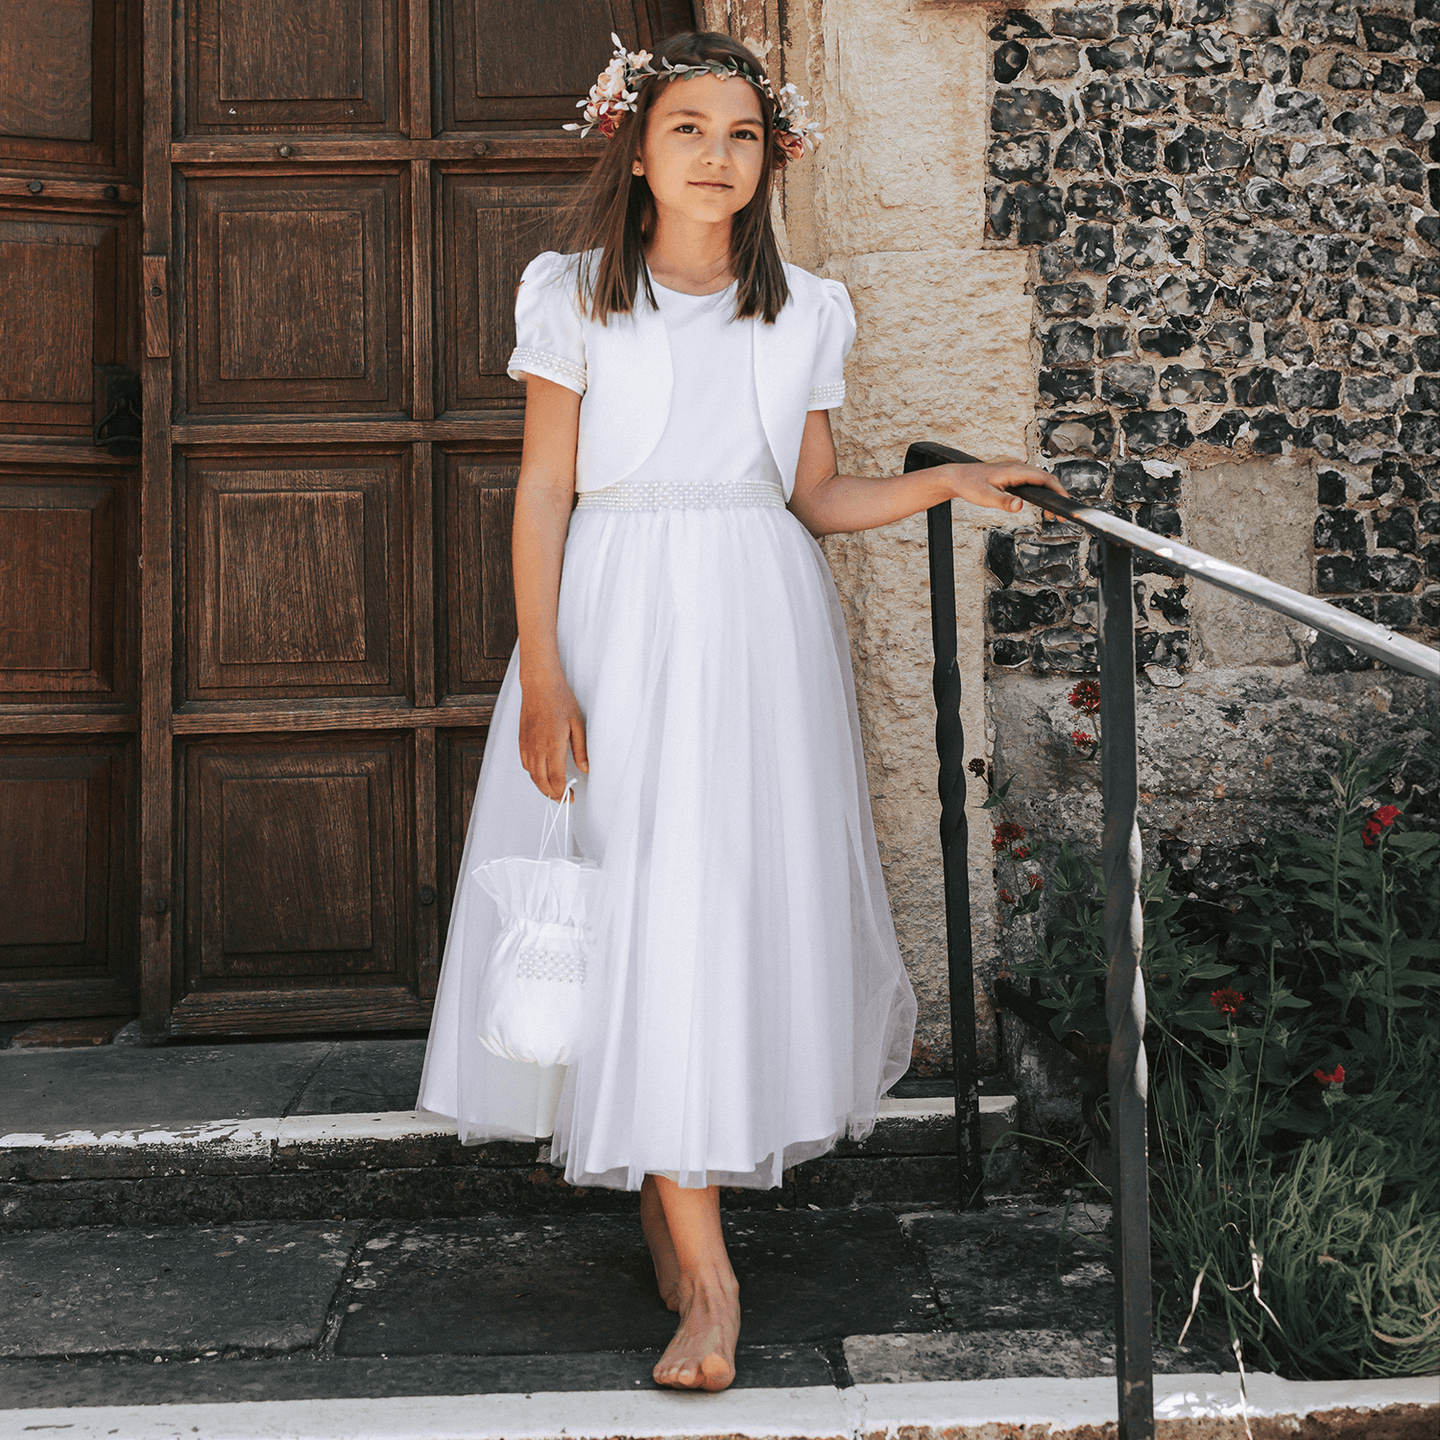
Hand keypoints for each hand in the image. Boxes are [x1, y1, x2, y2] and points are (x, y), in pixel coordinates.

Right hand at [518, 669, 588, 800]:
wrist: (539, 685)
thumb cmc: (560, 700)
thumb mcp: (578, 724)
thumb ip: (581, 749)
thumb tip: (585, 769)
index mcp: (553, 745)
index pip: (556, 779)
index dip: (562, 793)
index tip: (570, 797)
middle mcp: (537, 748)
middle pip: (541, 782)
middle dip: (552, 795)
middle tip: (564, 799)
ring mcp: (527, 745)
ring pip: (532, 775)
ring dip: (542, 786)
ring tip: (554, 789)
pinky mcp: (521, 741)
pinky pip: (525, 765)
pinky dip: (533, 774)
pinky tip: (542, 774)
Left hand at [948, 460, 1069, 520]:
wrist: (958, 477)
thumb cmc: (969, 485)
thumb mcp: (985, 497)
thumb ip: (1003, 502)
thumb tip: (1020, 506)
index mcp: (1015, 471)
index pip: (1045, 478)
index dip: (1058, 490)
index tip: (1065, 503)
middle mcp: (1018, 467)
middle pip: (1046, 478)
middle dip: (1056, 495)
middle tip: (1057, 516)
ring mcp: (1016, 470)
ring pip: (1040, 480)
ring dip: (1048, 494)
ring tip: (1049, 514)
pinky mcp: (1013, 474)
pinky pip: (1033, 481)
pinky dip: (1040, 492)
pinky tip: (1038, 504)